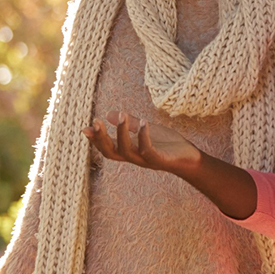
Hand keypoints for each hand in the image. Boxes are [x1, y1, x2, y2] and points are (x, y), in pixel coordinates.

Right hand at [83, 112, 200, 175]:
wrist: (190, 158)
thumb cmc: (166, 145)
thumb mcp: (145, 131)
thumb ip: (128, 124)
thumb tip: (109, 113)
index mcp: (129, 151)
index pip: (107, 148)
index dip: (95, 140)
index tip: (84, 128)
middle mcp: (134, 158)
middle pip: (111, 152)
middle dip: (101, 138)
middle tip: (95, 122)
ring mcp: (145, 160)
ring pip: (127, 150)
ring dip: (122, 133)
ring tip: (120, 115)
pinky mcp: (159, 159)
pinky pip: (148, 150)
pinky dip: (144, 136)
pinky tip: (143, 122)